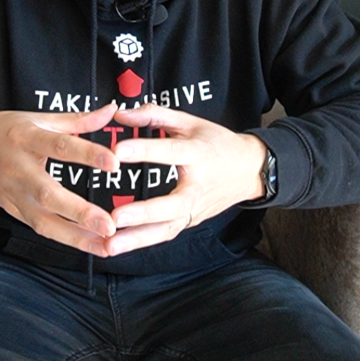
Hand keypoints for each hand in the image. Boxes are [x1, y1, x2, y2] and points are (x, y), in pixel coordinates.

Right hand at [0, 103, 120, 256]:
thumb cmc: (10, 130)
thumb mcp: (41, 118)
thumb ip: (79, 120)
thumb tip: (111, 111)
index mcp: (26, 138)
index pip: (60, 146)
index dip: (87, 154)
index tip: (114, 163)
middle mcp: (18, 169)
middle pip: (48, 194)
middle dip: (80, 212)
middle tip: (110, 225)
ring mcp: (13, 194)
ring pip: (42, 220)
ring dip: (75, 236)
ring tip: (105, 245)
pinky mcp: (12, 210)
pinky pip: (39, 227)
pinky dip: (64, 237)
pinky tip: (88, 243)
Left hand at [105, 104, 265, 256]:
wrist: (249, 170)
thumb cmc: (217, 143)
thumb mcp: (190, 122)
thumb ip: (155, 115)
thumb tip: (121, 113)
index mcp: (198, 154)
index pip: (170, 152)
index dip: (144, 150)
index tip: (117, 152)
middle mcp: (197, 187)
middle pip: (172, 205)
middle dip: (144, 212)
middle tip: (116, 216)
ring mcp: (195, 208)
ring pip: (167, 228)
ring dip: (137, 239)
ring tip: (109, 246)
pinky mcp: (191, 221)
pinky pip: (166, 233)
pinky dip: (142, 242)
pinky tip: (118, 246)